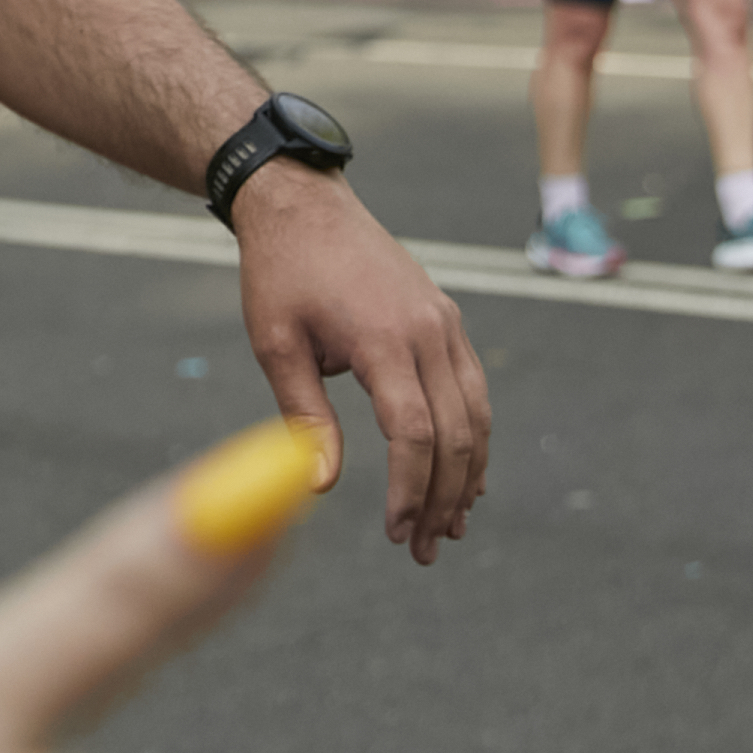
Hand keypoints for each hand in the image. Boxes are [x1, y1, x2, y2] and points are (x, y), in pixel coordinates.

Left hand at [225, 160, 487, 560]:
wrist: (303, 202)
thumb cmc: (279, 272)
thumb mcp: (275, 344)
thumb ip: (305, 416)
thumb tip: (323, 485)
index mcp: (383, 338)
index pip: (413, 433)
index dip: (408, 489)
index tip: (393, 532)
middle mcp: (428, 331)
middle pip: (454, 434)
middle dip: (441, 499)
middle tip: (421, 549)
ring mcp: (445, 324)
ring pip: (476, 415)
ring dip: (467, 477)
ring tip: (449, 527)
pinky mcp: (447, 320)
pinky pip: (474, 389)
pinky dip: (474, 437)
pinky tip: (466, 477)